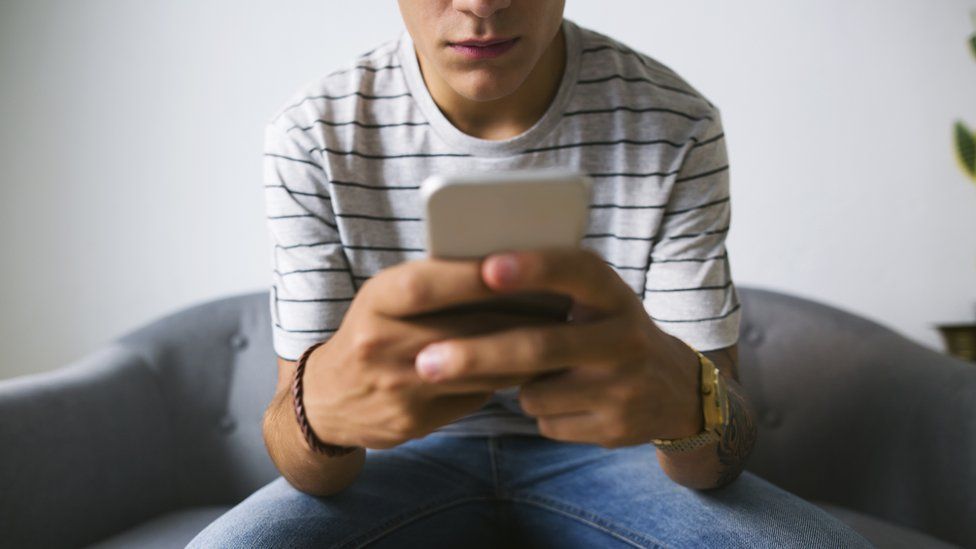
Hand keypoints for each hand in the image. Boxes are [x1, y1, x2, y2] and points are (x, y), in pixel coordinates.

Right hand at [300, 256, 566, 449]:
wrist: (328, 399)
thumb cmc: (373, 332)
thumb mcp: (386, 298)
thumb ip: (434, 284)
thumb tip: (507, 267)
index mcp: (375, 302)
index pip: (424, 285)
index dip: (470, 276)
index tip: (517, 263)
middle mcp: (381, 344)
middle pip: (463, 329)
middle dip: (519, 315)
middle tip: (565, 302)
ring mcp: (396, 387)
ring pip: (478, 368)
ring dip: (524, 350)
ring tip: (561, 332)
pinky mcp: (412, 421)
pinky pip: (474, 397)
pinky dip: (506, 379)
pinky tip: (533, 366)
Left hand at [413, 247, 704, 448]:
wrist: (673, 389)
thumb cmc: (606, 328)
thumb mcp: (595, 299)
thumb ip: (550, 287)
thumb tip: (467, 276)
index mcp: (613, 294)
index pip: (576, 271)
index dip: (533, 269)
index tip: (487, 268)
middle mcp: (624, 338)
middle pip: (541, 346)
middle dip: (477, 354)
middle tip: (424, 362)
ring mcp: (623, 387)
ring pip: (535, 391)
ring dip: (514, 385)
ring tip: (539, 371)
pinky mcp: (614, 428)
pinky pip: (547, 421)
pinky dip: (539, 410)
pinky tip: (565, 399)